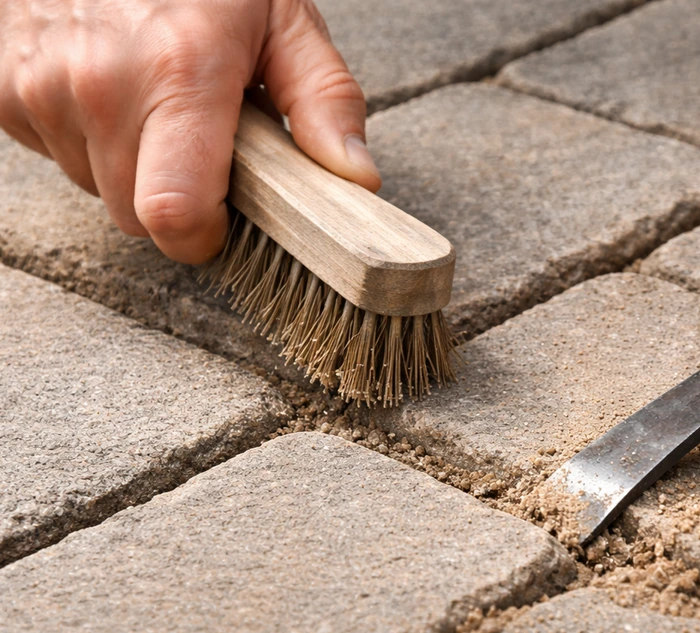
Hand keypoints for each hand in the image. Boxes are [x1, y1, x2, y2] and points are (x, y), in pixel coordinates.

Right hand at [0, 0, 379, 263]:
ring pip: (96, 187)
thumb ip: (324, 100)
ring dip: (130, 164)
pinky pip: (54, 150)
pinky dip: (84, 134)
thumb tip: (356, 177)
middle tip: (197, 139)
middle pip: (136, 216)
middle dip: (175, 198)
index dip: (205, 235)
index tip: (225, 217)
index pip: (175, 217)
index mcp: (180, 72)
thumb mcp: (281, 15)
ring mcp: (39, 84)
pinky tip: (108, 86)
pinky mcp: (2, 84)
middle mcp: (100, 83)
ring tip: (153, 98)